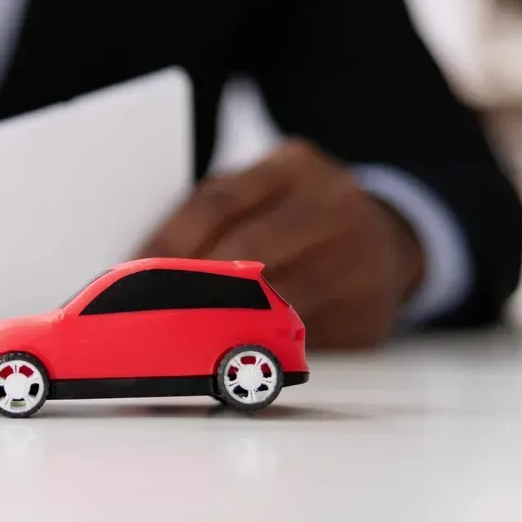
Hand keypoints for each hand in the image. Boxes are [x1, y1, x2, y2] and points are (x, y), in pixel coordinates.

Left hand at [138, 138, 424, 349]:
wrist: (392, 238)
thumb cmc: (298, 216)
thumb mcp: (264, 193)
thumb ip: (215, 217)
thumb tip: (138, 267)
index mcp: (293, 166)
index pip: (218, 201)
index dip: (168, 242)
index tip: (128, 273)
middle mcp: (332, 204)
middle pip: (247, 249)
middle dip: (189, 286)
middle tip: (145, 312)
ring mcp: (358, 259)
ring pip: (274, 299)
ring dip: (220, 324)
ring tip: (176, 339)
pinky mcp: (368, 313)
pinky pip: (300, 336)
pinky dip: (257, 347)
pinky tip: (226, 354)